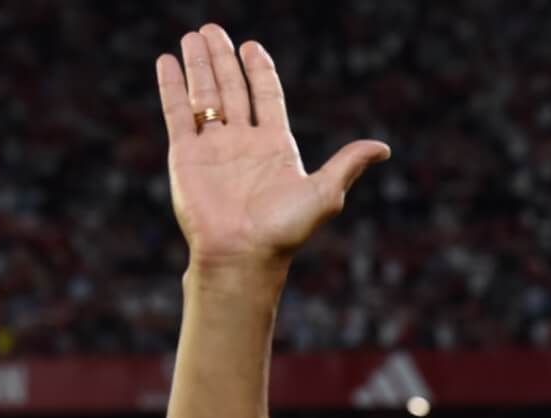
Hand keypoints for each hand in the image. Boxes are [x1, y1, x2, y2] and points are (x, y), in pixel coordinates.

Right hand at [156, 25, 389, 269]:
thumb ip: (347, 164)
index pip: (266, 96)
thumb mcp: (325, 193)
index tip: (252, 47)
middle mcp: (242, 142)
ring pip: (204, 95)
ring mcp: (213, 147)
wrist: (243, 255)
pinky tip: (167, 61)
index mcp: (275, 146)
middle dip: (223, 59)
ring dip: (199, 64)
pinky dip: (172, 86)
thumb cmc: (284, 230)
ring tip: (192, 35)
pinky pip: (177, 113)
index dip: (260, 70)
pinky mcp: (186, 155)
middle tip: (213, 29)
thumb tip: (384, 148)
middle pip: (232, 89)